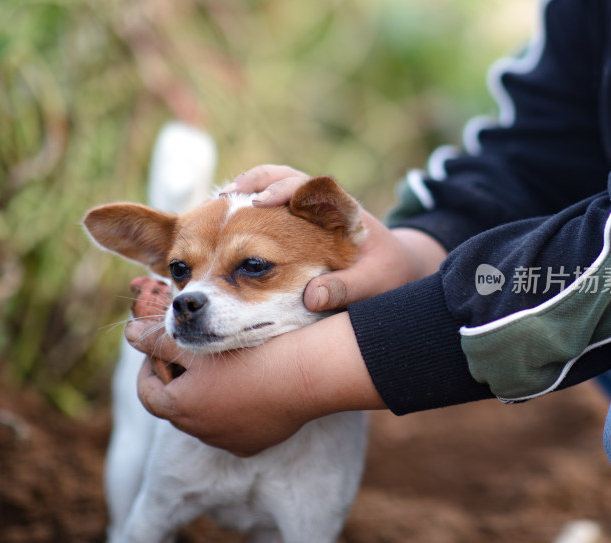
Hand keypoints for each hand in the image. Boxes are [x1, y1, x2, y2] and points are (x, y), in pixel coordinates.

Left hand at [126, 312, 383, 456]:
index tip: (160, 350)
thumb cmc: (251, 353)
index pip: (147, 392)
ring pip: (204, 418)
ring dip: (204, 396)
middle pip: (175, 406)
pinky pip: (232, 427)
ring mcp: (227, 441)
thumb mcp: (199, 342)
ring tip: (221, 368)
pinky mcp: (253, 444)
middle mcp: (199, 431)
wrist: (305, 375)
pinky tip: (247, 386)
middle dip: (178, 380)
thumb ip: (160, 339)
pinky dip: (231, 409)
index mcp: (180, 407)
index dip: (148, 368)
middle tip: (192, 354)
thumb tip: (129, 333)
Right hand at [224, 165, 447, 310]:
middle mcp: (322, 202)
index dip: (284, 190)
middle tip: (224, 199)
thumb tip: (312, 297)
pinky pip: (265, 206)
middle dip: (253, 184)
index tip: (260, 203)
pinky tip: (222, 221)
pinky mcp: (293, 219)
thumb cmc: (388, 273)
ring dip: (243, 192)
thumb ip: (346, 289)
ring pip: (270, 184)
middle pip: (282, 176)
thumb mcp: (374, 283)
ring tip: (215, 206)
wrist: (396, 266)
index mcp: (344, 209)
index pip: (312, 186)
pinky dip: (243, 207)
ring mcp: (305, 207)